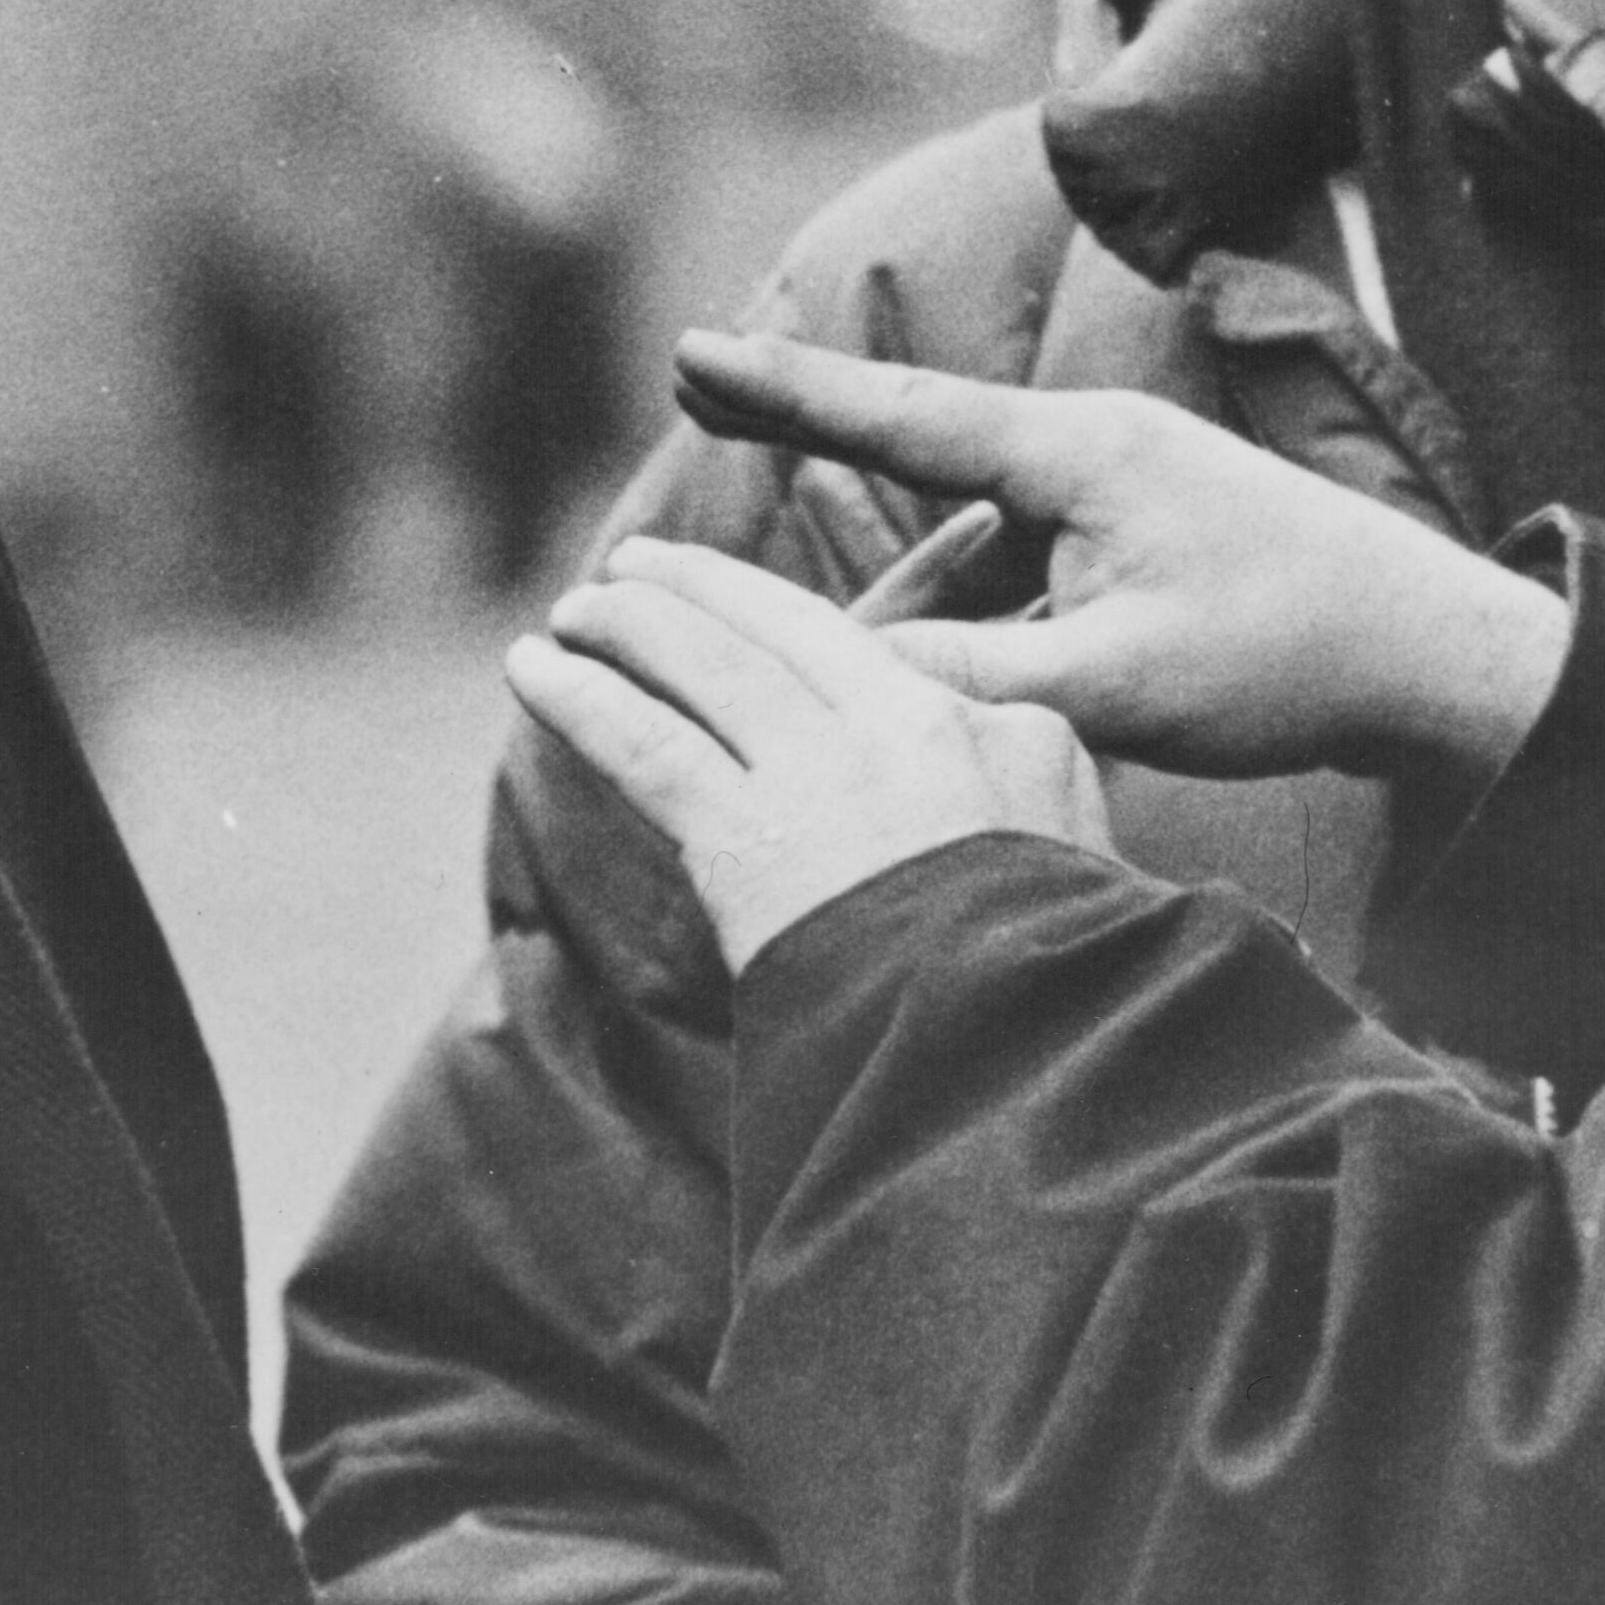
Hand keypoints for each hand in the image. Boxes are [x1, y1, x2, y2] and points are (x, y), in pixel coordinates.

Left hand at [509, 537, 1111, 971]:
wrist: (1012, 1037)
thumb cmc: (1059, 959)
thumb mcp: (1073, 829)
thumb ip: (1012, 753)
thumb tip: (966, 725)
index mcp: (975, 720)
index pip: (854, 642)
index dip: (773, 609)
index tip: (726, 595)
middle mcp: (889, 727)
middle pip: (772, 634)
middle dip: (695, 592)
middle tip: (634, 567)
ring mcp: (812, 777)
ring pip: (704, 672)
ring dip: (630, 630)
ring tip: (573, 609)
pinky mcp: (741, 840)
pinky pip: (644, 745)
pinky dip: (582, 698)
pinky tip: (531, 664)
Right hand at [672, 328, 1571, 786]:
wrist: (1438, 660)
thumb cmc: (1290, 659)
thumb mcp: (1112, 682)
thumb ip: (971, 680)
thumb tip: (847, 683)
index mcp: (1082, 455)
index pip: (903, 417)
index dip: (788, 394)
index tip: (689, 350)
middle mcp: (1097, 452)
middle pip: (926, 464)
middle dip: (821, 449)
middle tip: (701, 401)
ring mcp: (1128, 496)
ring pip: (979, 545)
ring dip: (922, 601)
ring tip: (850, 658)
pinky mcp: (1152, 548)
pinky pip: (1032, 576)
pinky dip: (988, 624)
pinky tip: (962, 682)